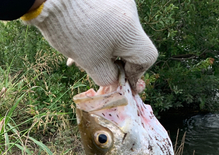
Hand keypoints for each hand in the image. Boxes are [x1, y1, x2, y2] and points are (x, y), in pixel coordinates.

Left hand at [22, 0, 157, 87]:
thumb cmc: (72, 32)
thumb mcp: (93, 65)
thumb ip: (111, 79)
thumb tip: (119, 83)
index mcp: (130, 31)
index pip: (147, 57)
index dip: (136, 74)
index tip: (121, 80)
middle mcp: (130, 12)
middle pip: (132, 45)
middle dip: (118, 62)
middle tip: (100, 70)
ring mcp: (118, 2)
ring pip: (120, 34)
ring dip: (106, 50)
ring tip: (83, 56)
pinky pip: (110, 22)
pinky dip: (100, 36)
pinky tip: (81, 42)